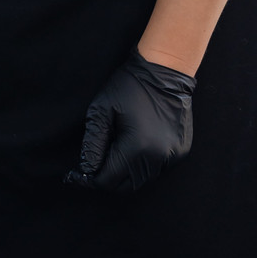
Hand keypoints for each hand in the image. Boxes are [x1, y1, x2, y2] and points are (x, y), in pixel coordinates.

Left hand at [64, 50, 195, 193]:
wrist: (165, 71)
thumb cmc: (129, 86)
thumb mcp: (101, 110)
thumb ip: (92, 144)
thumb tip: (86, 170)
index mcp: (137, 148)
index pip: (108, 180)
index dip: (89, 180)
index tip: (75, 175)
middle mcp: (158, 157)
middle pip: (126, 186)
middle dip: (106, 180)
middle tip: (92, 167)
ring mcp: (173, 156)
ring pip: (142, 180)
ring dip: (125, 174)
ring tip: (113, 154)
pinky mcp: (181, 151)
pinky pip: (157, 169)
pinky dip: (142, 166)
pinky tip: (134, 147)